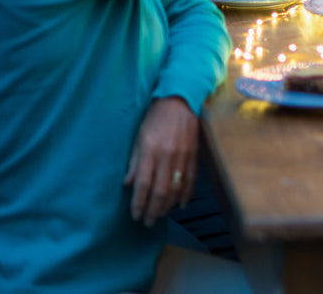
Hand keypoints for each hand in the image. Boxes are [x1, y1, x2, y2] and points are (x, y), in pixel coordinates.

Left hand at [125, 97, 197, 225]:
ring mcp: (183, 156)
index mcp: (151, 150)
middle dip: (153, 209)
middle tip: (148, 222)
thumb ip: (134, 161)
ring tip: (160, 215)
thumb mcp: (139, 137)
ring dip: (168, 205)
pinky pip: (190, 179)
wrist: (181, 101)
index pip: (143, 183)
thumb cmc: (155, 118)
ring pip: (176, 187)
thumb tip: (129, 184)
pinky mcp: (194, 154)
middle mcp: (167, 155)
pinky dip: (186, 194)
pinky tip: (180, 204)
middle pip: (160, 190)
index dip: (139, 202)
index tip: (135, 215)